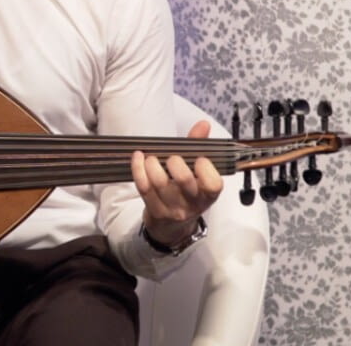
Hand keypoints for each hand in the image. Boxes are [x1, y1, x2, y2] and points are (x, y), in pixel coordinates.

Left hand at [130, 119, 223, 246]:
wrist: (172, 227)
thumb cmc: (186, 192)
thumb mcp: (198, 174)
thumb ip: (199, 147)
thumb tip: (203, 124)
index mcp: (209, 194)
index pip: (213, 184)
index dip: (205, 168)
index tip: (198, 159)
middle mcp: (193, 203)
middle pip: (184, 180)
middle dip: (175, 161)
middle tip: (171, 158)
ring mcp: (173, 208)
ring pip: (160, 183)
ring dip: (152, 164)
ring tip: (151, 157)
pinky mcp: (155, 210)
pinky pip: (143, 187)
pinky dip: (138, 168)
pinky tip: (138, 157)